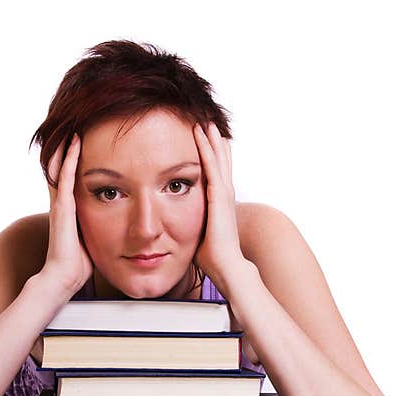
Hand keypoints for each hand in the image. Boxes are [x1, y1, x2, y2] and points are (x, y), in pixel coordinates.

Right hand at [40, 133, 93, 292]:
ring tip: (73, 125)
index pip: (70, 179)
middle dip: (66, 148)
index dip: (74, 161)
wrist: (62, 278)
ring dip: (67, 146)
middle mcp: (62, 203)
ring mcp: (60, 204)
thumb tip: (120, 228)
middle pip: (61, 168)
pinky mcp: (62, 207)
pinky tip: (75, 142)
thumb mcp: (93, 241)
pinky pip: (66, 177)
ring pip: (61, 167)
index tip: (84, 143)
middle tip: (73, 126)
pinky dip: (70, 158)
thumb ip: (100, 229)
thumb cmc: (78, 265)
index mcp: (69, 211)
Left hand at [192, 122, 247, 279]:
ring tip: (206, 122)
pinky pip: (211, 167)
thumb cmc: (214, 258)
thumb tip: (174, 232)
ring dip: (211, 140)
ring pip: (217, 160)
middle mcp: (224, 196)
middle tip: (210, 124)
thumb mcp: (198, 236)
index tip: (207, 143)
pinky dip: (207, 149)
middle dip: (215, 143)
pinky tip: (202, 135)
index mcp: (219, 204)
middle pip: (220, 162)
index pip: (216, 175)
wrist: (228, 266)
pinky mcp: (219, 197)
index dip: (213, 158)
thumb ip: (190, 227)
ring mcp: (223, 194)